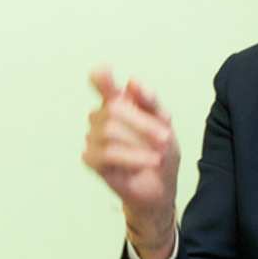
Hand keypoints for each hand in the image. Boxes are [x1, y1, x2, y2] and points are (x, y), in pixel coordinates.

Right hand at [83, 67, 180, 258]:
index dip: (100, 77)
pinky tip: (148, 161)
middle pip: (112, 109)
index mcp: (118, 103)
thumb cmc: (160, 151)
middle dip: (143, 123)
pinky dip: (131, 157)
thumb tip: (132, 81)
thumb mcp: (165, 124)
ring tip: (158, 154)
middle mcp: (101, 117)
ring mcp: (94, 139)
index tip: (104, 72)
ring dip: (140, 142)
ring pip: (108, 130)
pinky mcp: (93, 160)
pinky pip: (106, 153)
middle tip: (165, 137)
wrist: (162, 186)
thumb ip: (151, 102)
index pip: (101, 83)